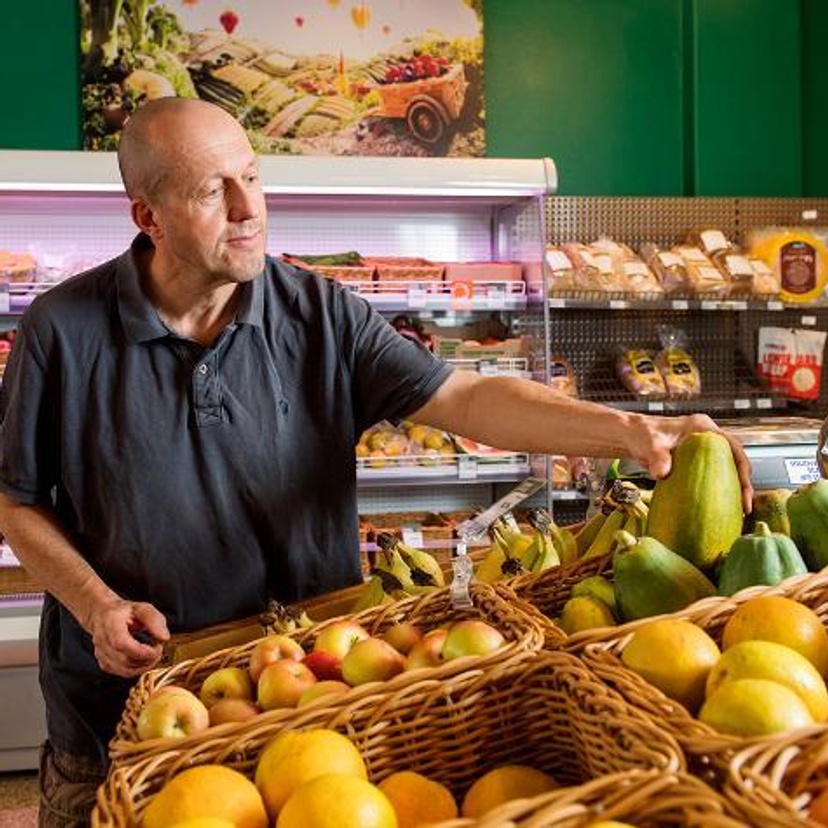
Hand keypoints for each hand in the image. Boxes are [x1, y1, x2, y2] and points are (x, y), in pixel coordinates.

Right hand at [86, 599, 169, 677]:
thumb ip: (154, 620)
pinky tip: (143, 660)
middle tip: (159, 651)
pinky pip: (121, 672)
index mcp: (110, 623)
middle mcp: (102, 640)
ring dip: (143, 666)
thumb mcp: (142, 608)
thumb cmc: (123, 612)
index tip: (157, 648)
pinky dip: (136, 670)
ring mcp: (101, 653)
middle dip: (147, 660)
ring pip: (123, 670)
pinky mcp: (104, 663)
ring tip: (153, 655)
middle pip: (124, 660)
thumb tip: (164, 637)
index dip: (141, 651)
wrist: (102, 615)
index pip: (121, 643)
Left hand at [636, 412, 752, 513]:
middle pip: (735, 460)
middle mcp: (707, 437)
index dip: (743, 469)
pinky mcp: (695, 462)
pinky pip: (712, 476)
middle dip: (743, 483)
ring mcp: (702, 450)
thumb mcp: (650, 445)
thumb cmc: (640, 435)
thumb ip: (657, 457)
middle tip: (745, 507)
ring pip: (726, 469)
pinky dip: (717, 490)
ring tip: (738, 511)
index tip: (745, 490)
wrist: (630, 437)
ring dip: (733, 488)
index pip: (733, 447)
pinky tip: (717, 507)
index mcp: (703, 427)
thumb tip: (662, 473)